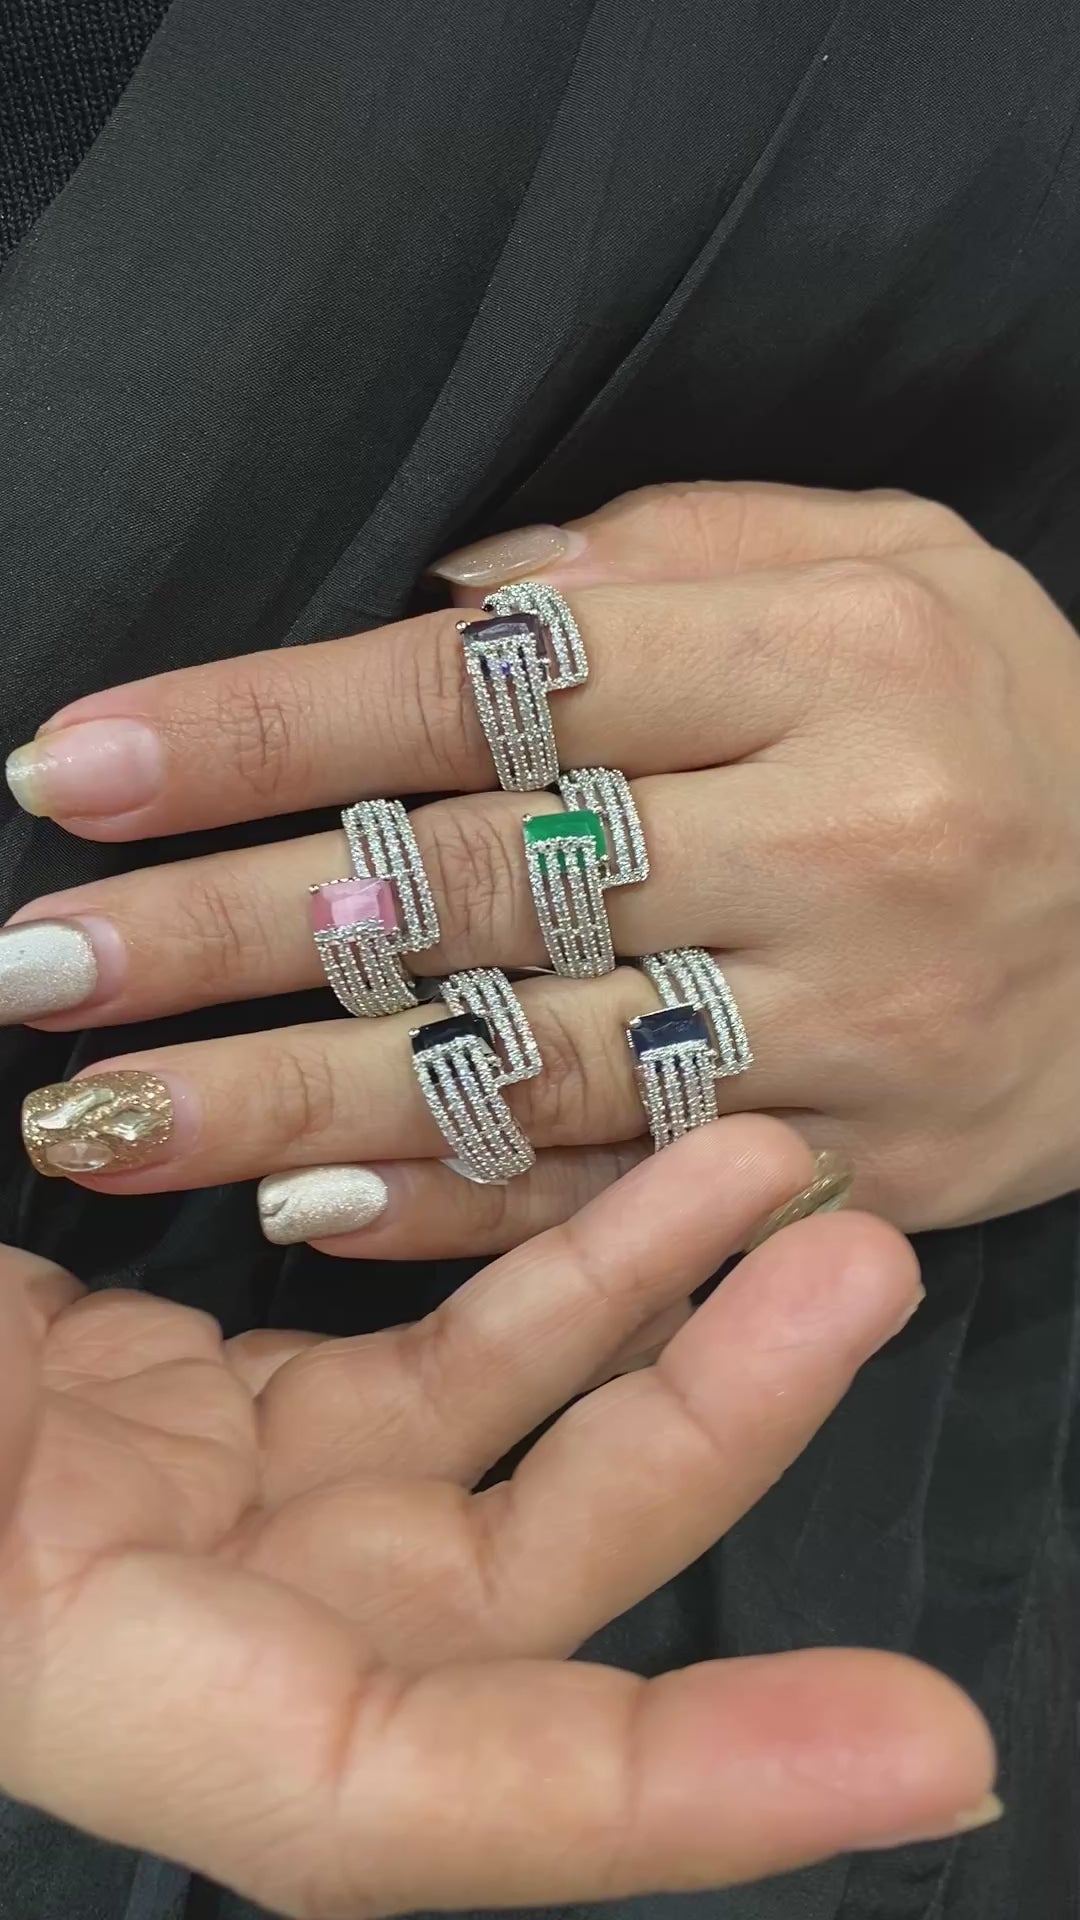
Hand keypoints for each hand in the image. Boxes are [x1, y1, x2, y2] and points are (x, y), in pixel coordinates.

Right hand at [0, 1121, 996, 1915]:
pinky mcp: (201, 1407)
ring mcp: (200, 1515)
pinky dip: (533, 1270)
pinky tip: (640, 1165)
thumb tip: (110, 1605)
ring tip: (791, 1171)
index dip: (660, 1800)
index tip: (930, 1754)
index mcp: (62, 1682)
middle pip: (506, 1593)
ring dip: (650, 1317)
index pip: (392, 1802)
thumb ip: (30, 1558)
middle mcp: (167, 1632)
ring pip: (487, 1446)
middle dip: (710, 1443)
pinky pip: (414, 1350)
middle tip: (861, 1264)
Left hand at [5, 482, 1079, 1243]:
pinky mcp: (857, 1167)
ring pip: (520, 1071)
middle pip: (477, 889)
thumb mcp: (894, 559)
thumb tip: (451, 590)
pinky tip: (290, 1214)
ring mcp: (850, 1034)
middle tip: (32, 964)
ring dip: (285, 1100)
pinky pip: (622, 1198)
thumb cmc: (1008, 711)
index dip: (267, 728)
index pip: (493, 690)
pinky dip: (451, 1211)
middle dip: (225, 932)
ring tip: (94, 1117)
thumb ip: (672, 552)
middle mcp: (842, 847)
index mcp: (833, 657)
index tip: (77, 766)